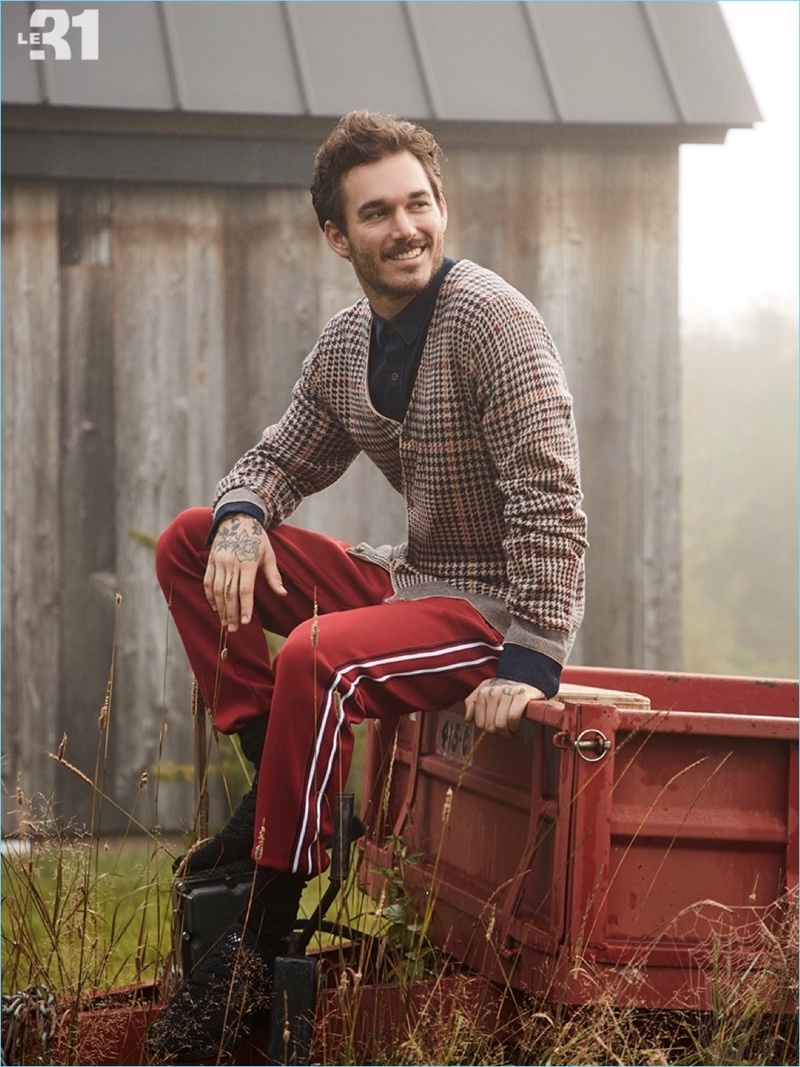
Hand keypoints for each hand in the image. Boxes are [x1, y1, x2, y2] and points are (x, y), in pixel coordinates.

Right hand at [204, 514, 285, 631]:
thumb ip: (274, 576)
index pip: (246, 590)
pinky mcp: (211, 561)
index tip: (247, 622)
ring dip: (221, 609)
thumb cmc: (257, 539)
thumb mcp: (269, 554)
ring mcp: (219, 562)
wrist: (237, 519)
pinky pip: (208, 583)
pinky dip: (211, 597)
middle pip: (230, 593)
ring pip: (218, 590)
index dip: (246, 607)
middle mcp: (232, 562)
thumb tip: (282, 594)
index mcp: (248, 561)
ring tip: (225, 623)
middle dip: (232, 614)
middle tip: (234, 630)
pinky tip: (216, 608)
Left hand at [464, 678, 545, 736]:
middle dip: (498, 733)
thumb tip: (468, 719)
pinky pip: (512, 718)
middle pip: (490, 726)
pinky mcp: (521, 696)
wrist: (528, 679)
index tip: (495, 728)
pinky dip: (514, 726)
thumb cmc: (506, 690)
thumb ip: (472, 703)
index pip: (480, 722)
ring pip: (501, 724)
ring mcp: (507, 693)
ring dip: (507, 732)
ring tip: (511, 731)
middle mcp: (493, 691)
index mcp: (483, 692)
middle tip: (505, 731)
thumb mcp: (486, 691)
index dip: (488, 729)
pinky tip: (516, 726)